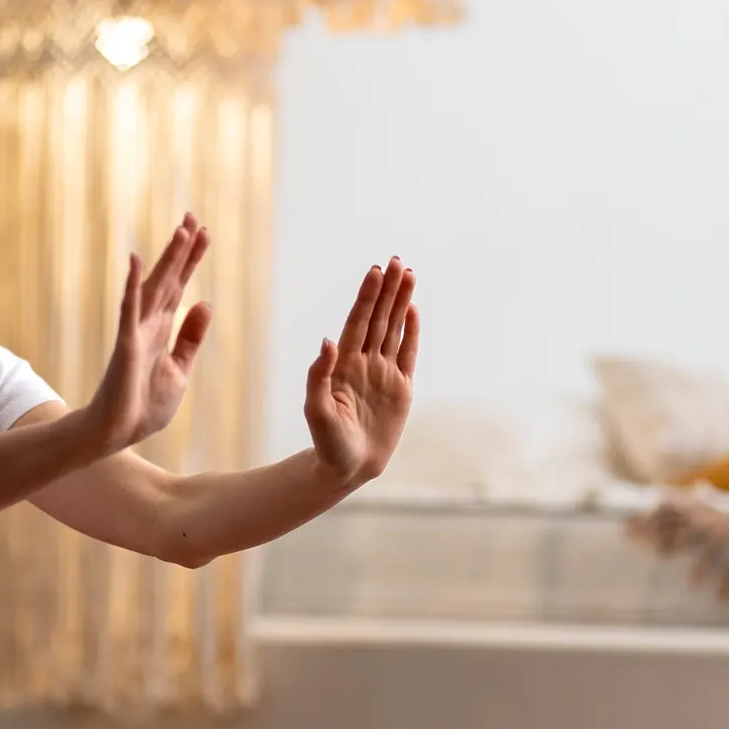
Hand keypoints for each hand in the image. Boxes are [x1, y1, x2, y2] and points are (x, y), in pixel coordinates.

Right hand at [83, 214, 213, 452]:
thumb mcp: (179, 370)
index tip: (203, 233)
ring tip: (180, 231)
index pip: (179, 287)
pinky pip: (129, 312)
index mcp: (162, 330)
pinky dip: (133, 287)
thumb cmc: (143, 405)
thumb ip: (190, 338)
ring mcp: (135, 333)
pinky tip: (137, 263)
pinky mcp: (126, 346)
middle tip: (193, 217)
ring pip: (154, 288)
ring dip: (166, 260)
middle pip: (169, 279)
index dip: (191, 260)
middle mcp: (148, 324)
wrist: (117, 434)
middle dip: (182, 250)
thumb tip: (205, 303)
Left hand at [306, 257, 418, 485]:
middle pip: (378, 318)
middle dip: (387, 290)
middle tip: (396, 261)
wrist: (348, 467)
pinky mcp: (401, 387)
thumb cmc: (327, 441)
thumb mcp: (316, 410)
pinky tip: (413, 310)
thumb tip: (327, 340)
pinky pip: (408, 353)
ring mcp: (383, 373)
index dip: (367, 297)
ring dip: (401, 303)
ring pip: (394, 329)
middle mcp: (364, 362)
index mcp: (344, 364)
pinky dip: (410, 331)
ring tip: (409, 274)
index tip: (375, 272)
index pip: (358, 322)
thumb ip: (319, 375)